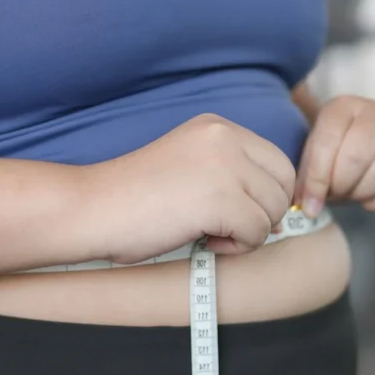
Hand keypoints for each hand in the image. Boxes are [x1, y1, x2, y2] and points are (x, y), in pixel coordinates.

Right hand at [80, 114, 295, 262]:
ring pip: (273, 210)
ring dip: (247, 232)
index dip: (265, 195)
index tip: (236, 213)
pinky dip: (235, 247)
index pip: (277, 161)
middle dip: (261, 214)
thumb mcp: (189, 167)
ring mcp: (225, 166)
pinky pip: (257, 232)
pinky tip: (203, 240)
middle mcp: (225, 138)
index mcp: (217, 127)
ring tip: (208, 232)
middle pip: (282, 184)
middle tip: (223, 227)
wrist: (92, 209)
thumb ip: (232, 176)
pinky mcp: (221, 199)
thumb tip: (281, 213)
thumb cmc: (133, 199)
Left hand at [296, 96, 374, 216]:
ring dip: (362, 194)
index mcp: (343, 106)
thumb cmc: (330, 151)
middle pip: (358, 156)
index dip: (317, 178)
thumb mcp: (311, 154)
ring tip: (350, 195)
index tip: (309, 204)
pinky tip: (368, 199)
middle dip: (341, 185)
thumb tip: (309, 208)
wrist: (358, 143)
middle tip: (334, 194)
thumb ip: (307, 177)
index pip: (328, 141)